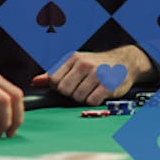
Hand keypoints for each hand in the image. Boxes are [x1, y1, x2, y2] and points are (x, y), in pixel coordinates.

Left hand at [30, 46, 154, 105]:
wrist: (124, 62)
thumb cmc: (95, 65)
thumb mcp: (74, 64)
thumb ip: (54, 73)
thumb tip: (34, 82)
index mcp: (72, 58)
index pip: (53, 79)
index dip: (58, 86)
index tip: (67, 85)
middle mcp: (84, 64)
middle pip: (64, 90)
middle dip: (70, 93)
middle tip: (79, 89)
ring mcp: (97, 74)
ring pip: (77, 97)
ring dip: (82, 98)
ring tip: (90, 90)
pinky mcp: (108, 86)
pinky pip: (92, 101)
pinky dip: (93, 101)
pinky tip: (98, 94)